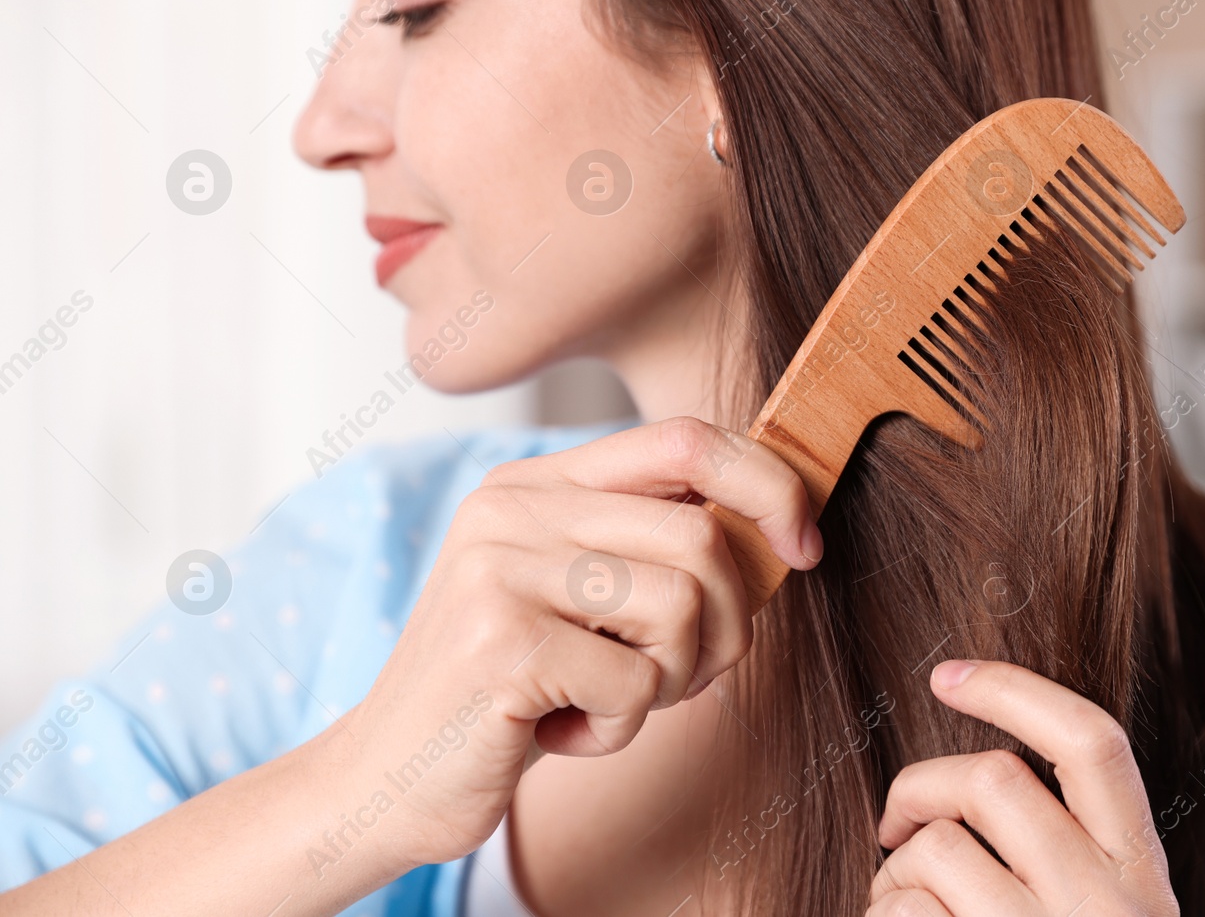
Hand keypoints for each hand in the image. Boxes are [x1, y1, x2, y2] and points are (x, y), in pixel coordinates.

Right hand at [329, 418, 819, 872]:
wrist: (389, 777)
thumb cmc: (512, 691)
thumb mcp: (582, 597)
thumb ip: (654, 547)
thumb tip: (781, 528)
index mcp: (536, 481)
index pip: (686, 438)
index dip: (768, 485)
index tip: (803, 547)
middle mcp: (512, 507)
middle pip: (701, 536)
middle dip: (729, 626)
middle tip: (684, 676)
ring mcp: (500, 569)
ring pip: (682, 607)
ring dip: (672, 682)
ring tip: (609, 700)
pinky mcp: (501, 643)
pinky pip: (635, 683)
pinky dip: (620, 729)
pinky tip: (561, 733)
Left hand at [869, 661, 1177, 916]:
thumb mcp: (1102, 908)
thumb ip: (1071, 847)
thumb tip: (975, 771)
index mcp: (1141, 872)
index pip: (1091, 742)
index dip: (1012, 690)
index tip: (944, 675)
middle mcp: (1109, 906)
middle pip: (992, 779)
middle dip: (918, 789)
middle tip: (894, 827)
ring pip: (937, 847)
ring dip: (893, 870)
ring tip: (896, 900)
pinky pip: (905, 912)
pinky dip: (883, 914)